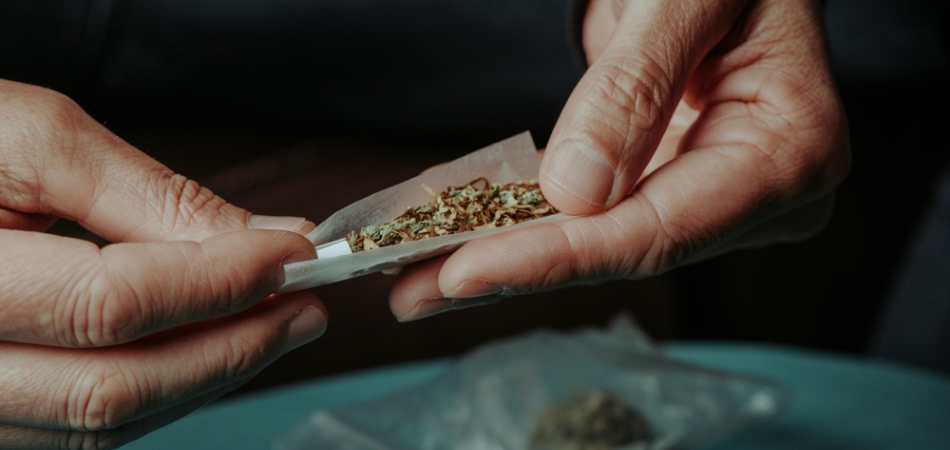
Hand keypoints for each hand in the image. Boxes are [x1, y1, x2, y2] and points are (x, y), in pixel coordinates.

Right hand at [0, 79, 326, 448]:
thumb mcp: (35, 141)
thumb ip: (150, 197)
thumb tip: (259, 239)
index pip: (109, 304)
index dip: (217, 282)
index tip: (293, 253)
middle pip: (113, 387)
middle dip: (233, 344)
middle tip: (306, 303)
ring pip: (104, 422)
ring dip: (209, 374)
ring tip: (277, 325)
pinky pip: (84, 426)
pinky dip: (165, 390)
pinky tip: (211, 348)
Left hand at [389, 0, 849, 319]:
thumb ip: (636, 85)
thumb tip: (576, 193)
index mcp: (789, 152)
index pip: (657, 229)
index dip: (557, 257)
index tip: (465, 272)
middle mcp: (758, 196)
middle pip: (620, 249)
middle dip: (513, 268)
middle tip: (413, 290)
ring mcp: (712, 196)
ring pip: (597, 242)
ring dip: (505, 255)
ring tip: (413, 279)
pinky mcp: (671, 186)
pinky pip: (593, 213)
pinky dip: (525, 224)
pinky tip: (459, 239)